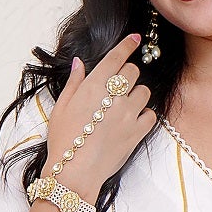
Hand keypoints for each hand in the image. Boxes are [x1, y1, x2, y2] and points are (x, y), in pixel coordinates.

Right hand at [43, 32, 157, 198]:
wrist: (75, 171)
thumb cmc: (63, 140)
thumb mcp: (61, 107)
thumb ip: (74, 82)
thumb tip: (79, 63)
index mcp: (94, 85)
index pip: (117, 57)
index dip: (128, 44)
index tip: (136, 39)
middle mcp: (114, 96)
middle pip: (132, 72)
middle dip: (127, 75)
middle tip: (117, 88)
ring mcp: (128, 114)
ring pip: (143, 92)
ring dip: (136, 95)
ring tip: (124, 107)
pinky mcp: (137, 132)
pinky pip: (150, 115)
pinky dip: (144, 116)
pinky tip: (132, 122)